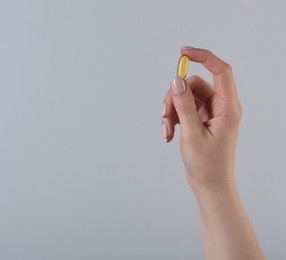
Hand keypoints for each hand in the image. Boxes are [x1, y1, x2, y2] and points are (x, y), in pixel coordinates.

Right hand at [161, 47, 242, 192]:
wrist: (209, 185)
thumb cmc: (207, 164)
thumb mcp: (192, 133)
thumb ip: (184, 105)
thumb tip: (176, 81)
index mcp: (227, 108)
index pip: (220, 71)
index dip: (203, 57)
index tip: (183, 53)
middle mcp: (220, 107)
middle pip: (194, 85)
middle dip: (174, 98)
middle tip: (164, 117)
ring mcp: (210, 113)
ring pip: (185, 97)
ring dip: (171, 111)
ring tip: (166, 130)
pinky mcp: (200, 120)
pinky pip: (183, 109)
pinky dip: (173, 118)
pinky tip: (168, 134)